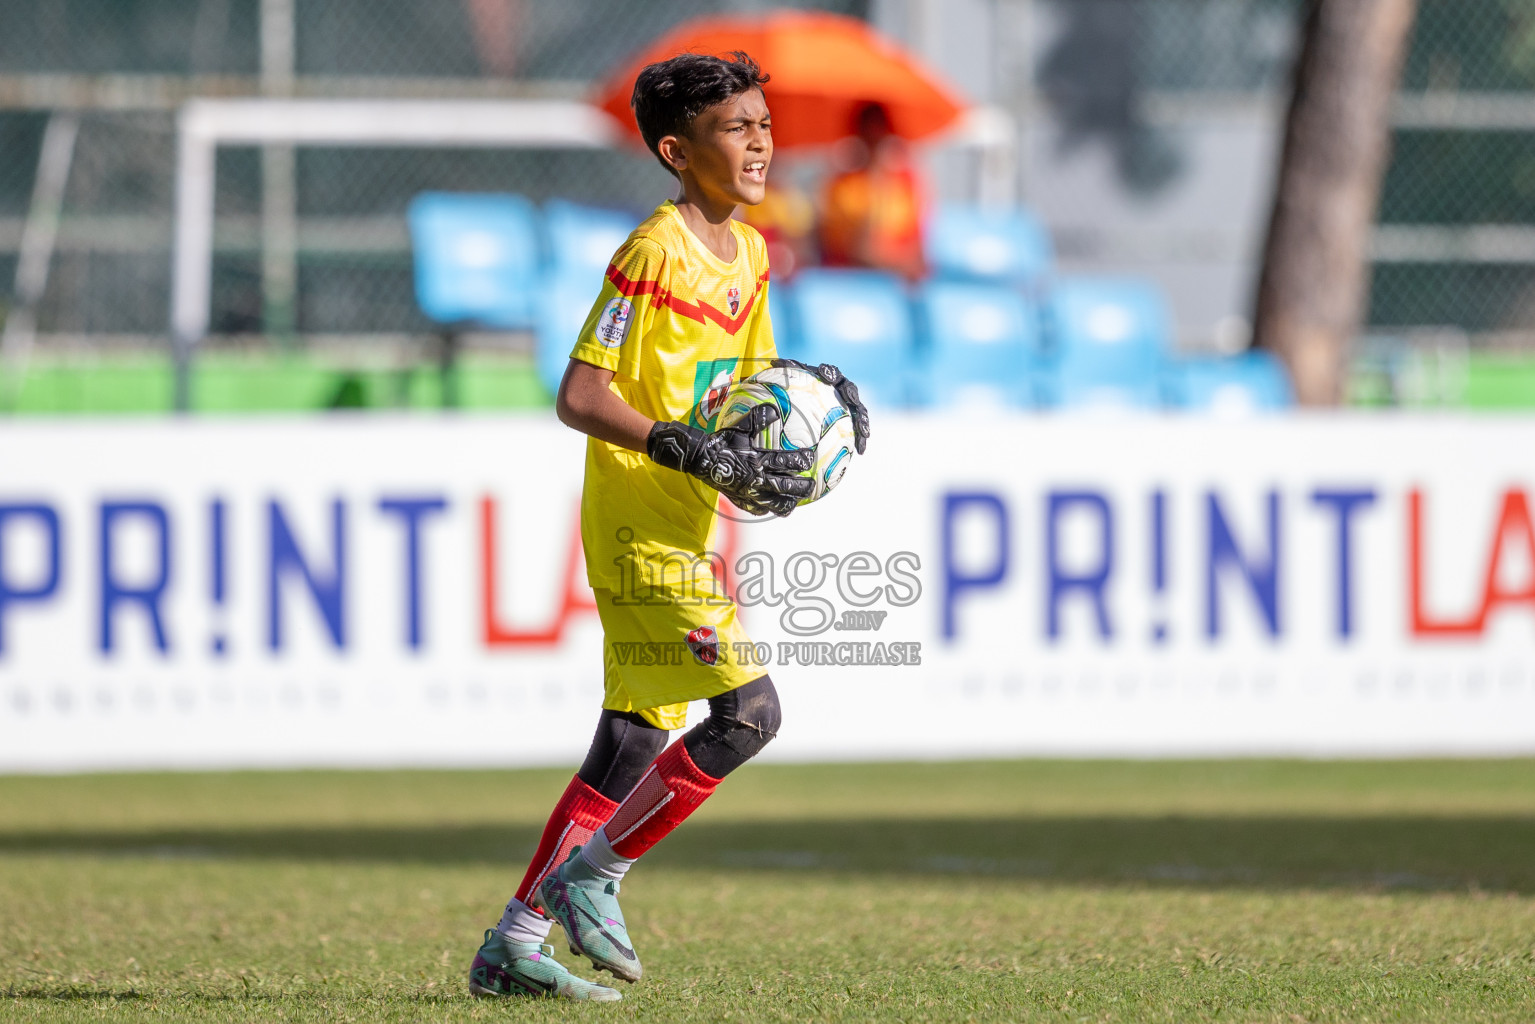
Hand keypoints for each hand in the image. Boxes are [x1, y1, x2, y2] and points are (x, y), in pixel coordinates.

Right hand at [647, 405, 813, 516]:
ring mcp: (749, 493)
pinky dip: (767, 509)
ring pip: (776, 504)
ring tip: (795, 500)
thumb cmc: (722, 442)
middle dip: (802, 486)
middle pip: (787, 487)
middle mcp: (757, 479)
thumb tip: (775, 409)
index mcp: (758, 460)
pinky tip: (771, 506)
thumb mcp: (740, 428)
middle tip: (810, 484)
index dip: (801, 460)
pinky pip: (758, 510)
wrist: (700, 459)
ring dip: (789, 502)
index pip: (787, 462)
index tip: (810, 458)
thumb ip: (759, 418)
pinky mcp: (740, 500)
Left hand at [771, 359, 869, 454]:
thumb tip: (773, 361)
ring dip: (863, 420)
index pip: (831, 373)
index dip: (830, 373)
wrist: (810, 409)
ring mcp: (850, 407)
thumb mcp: (791, 386)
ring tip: (864, 431)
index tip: (825, 376)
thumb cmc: (799, 394)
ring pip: (860, 411)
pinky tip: (861, 451)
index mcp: (829, 380)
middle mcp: (842, 391)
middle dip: (851, 393)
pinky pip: (858, 431)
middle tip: (850, 397)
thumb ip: (786, 374)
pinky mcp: (853, 422)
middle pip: (850, 390)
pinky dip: (861, 440)